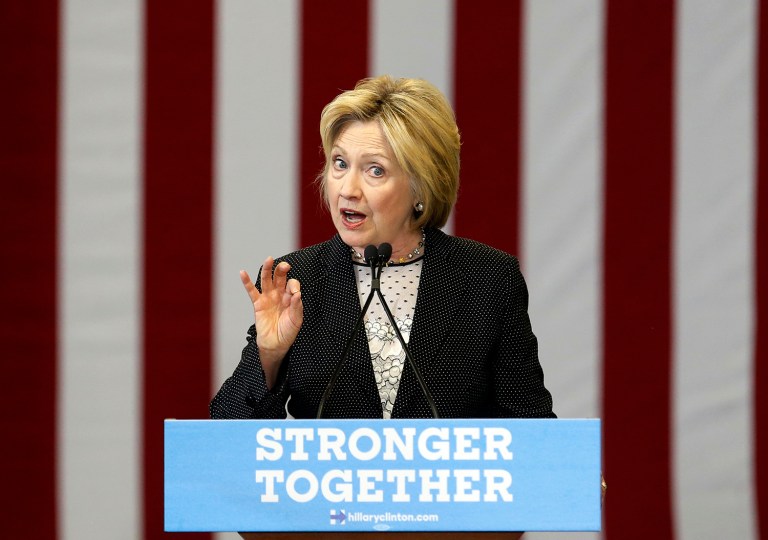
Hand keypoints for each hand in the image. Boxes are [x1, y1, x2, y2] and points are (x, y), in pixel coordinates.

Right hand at [240, 257, 302, 387]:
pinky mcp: (258, 304)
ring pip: (266, 280)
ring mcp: (268, 298)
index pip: (292, 284)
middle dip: (282, 269)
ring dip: (267, 269)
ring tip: (269, 259)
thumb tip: (298, 294)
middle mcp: (279, 294)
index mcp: (290, 296)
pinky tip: (242, 273)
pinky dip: (247, 282)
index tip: (295, 294)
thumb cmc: (288, 332)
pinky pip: (252, 291)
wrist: (276, 344)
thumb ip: (297, 306)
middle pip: (280, 277)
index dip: (294, 285)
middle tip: (285, 266)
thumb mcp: (296, 320)